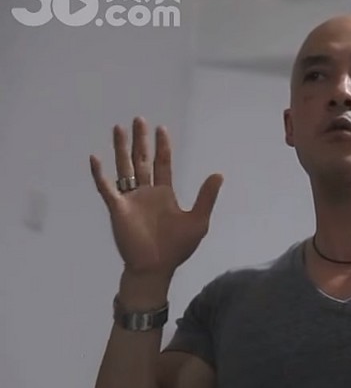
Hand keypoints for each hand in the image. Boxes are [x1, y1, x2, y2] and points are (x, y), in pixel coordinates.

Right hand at [89, 117, 222, 277]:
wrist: (156, 267)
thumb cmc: (176, 247)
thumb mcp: (198, 220)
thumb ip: (206, 197)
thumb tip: (218, 174)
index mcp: (164, 193)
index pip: (163, 164)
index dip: (163, 147)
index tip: (161, 128)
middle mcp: (146, 192)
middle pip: (142, 160)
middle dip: (141, 141)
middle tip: (139, 119)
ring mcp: (130, 199)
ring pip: (124, 168)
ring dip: (121, 149)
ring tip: (118, 128)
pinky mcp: (117, 208)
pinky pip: (106, 188)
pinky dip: (100, 174)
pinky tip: (95, 158)